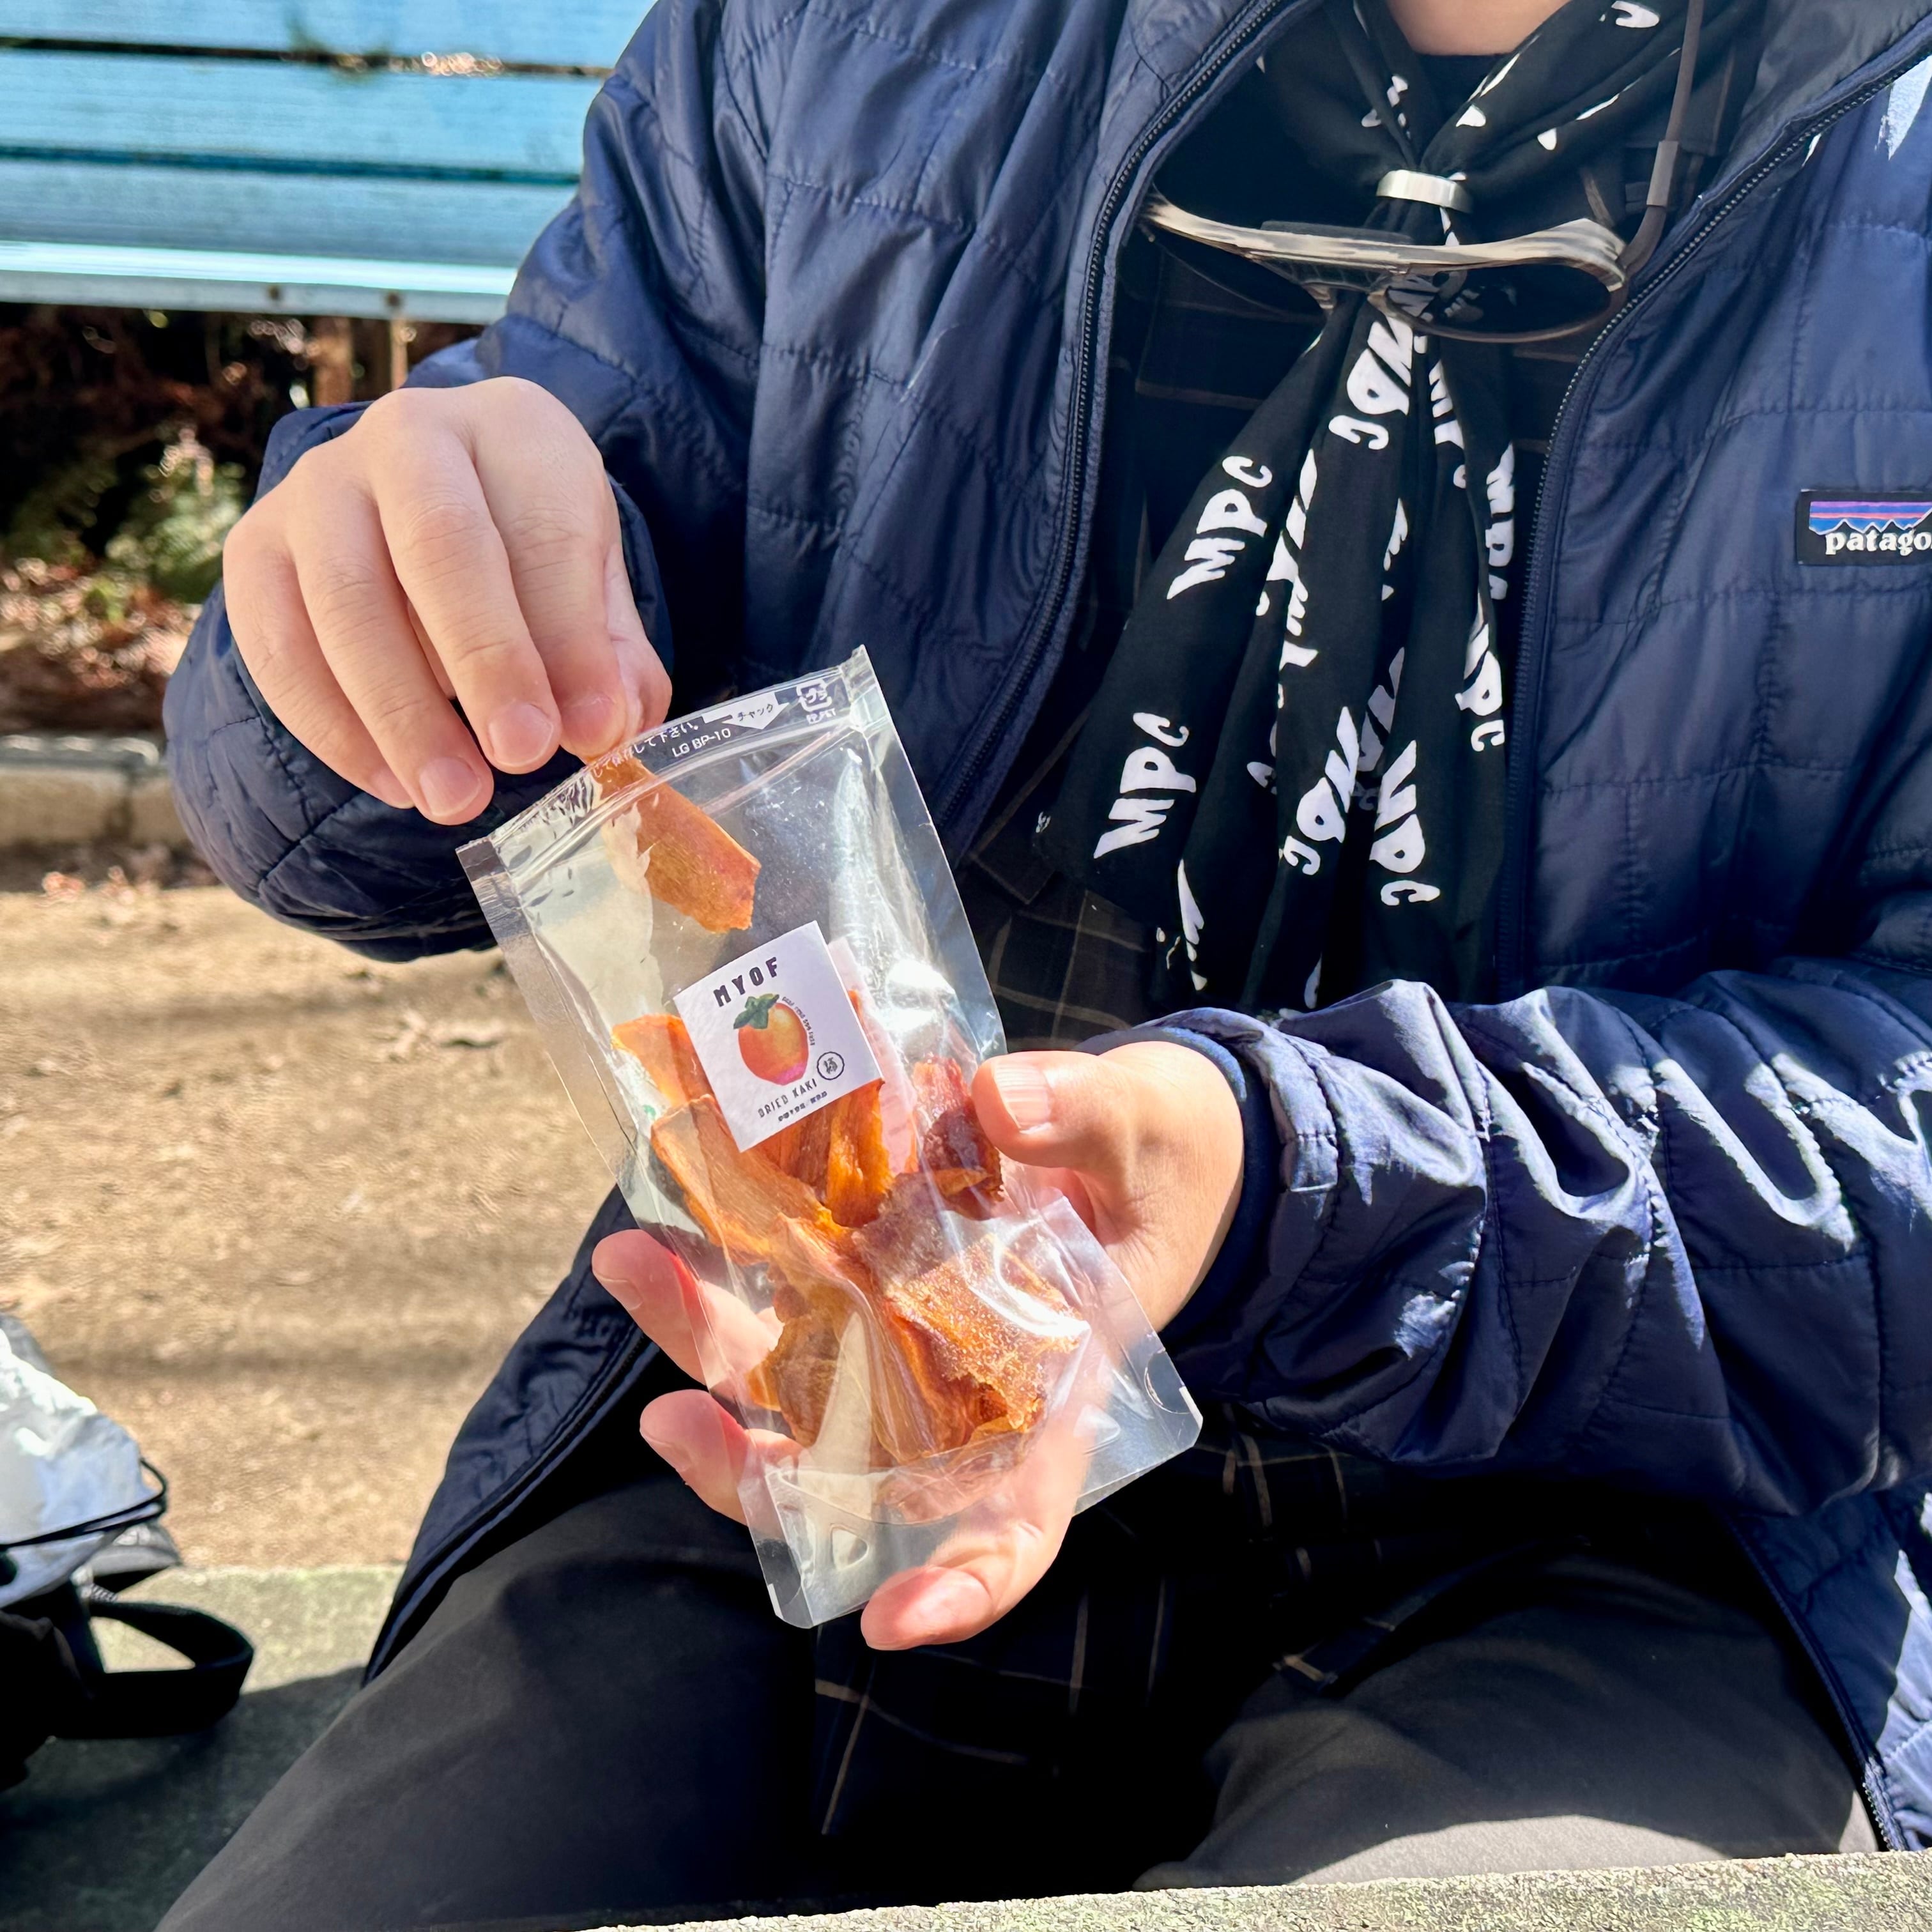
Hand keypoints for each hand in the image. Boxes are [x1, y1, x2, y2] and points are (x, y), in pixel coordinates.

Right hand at [221, 376, 670, 822]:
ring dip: (402, 714)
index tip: (595, 730)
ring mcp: (316, 487)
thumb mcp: (592, 588)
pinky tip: (394, 784)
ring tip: (455, 798)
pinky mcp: (256, 548)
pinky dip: (333, 727)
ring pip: (345, 599)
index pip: (543, 530)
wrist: (432, 508)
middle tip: (521, 759)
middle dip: (485, 662)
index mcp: (514, 430)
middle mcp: (407, 435)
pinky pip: (278, 645)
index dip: (571, 639)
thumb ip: (610, 656)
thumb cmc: (532, 558)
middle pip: (439, 544)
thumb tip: (609, 727)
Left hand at [593, 1040, 1242, 1648]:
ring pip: (788, 1374)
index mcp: (1055, 1395)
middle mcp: (957, 1386)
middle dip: (754, 1464)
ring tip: (630, 1262)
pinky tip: (671, 1195)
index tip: (890, 1618)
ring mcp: (898, 1329)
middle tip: (671, 1421)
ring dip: (704, 1337)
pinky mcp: (860, 1264)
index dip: (962, 1584)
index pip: (1015, 1523)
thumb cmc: (1168, 1160)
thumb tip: (997, 1100)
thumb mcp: (1154, 1133)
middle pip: (849, 1467)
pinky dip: (724, 1253)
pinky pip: (779, 1280)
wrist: (1137, 1132)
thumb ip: (1086, 1118)